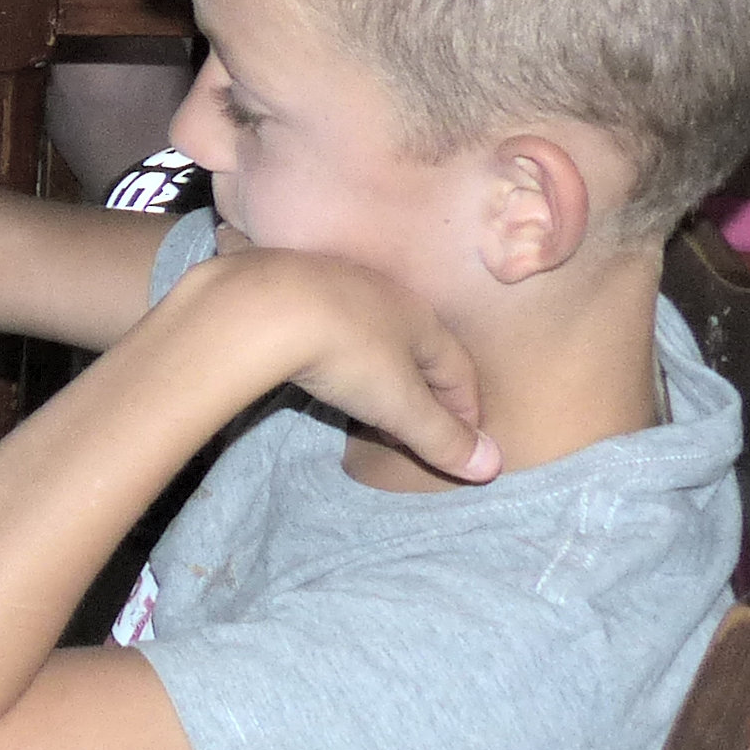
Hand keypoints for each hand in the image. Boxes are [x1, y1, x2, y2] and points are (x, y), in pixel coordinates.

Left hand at [160, 244, 497, 485]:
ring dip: (376, 367)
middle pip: (416, 346)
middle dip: (422, 389)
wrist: (257, 305)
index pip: (458, 368)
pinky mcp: (285, 284)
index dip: (464, 408)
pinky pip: (322, 321)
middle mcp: (383, 293)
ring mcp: (332, 282)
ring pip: (369, 330)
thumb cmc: (344, 353)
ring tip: (367, 401)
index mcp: (420, 318)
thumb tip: (492, 466)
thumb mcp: (398, 404)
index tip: (464, 440)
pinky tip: (315, 365)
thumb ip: (440, 436)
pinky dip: (331, 350)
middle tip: (415, 428)